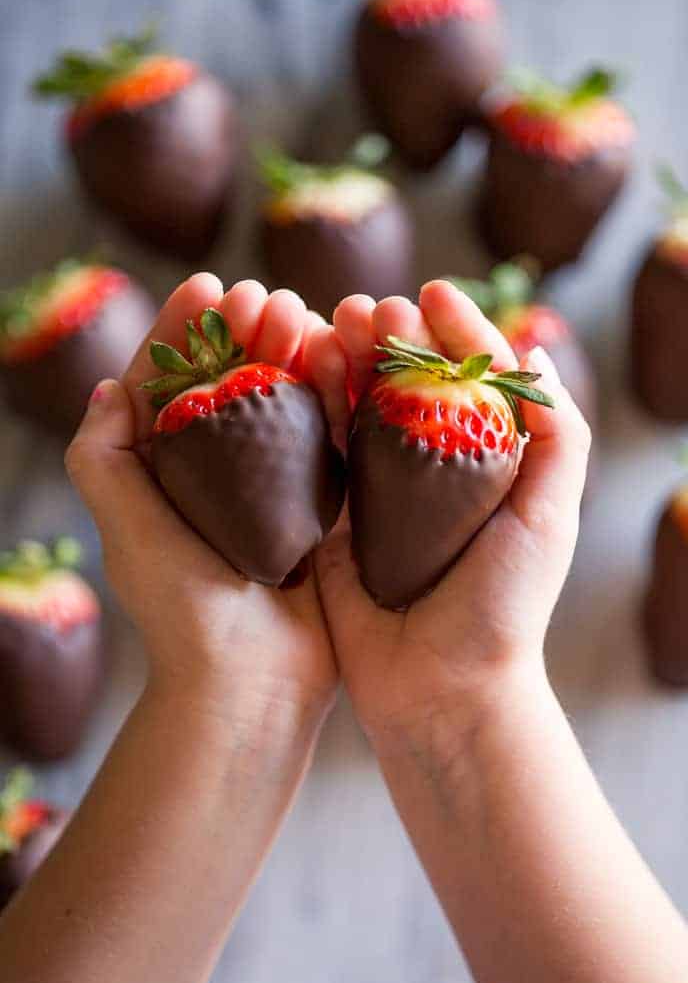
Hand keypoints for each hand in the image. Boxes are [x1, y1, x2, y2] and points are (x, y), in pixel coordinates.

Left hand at [66, 274, 340, 732]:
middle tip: (263, 295)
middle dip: (244, 331)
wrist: (254, 684)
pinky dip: (332, 393)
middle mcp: (219, 475)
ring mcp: (274, 488)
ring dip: (291, 350)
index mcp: (166, 475)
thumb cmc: (182, 611)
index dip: (182, 329)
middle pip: (230, 382)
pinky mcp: (322, 504)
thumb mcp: (126, 530)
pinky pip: (328, 436)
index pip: (169, 384)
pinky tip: (339, 355)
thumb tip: (109, 388)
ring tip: (301, 312)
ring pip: (282, 400)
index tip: (205, 285)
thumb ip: (104, 460)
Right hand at [313, 280, 590, 740]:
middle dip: (392, 336)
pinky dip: (315, 402)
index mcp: (485, 466)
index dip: (455, 331)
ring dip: (348, 357)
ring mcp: (378, 493)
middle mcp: (430, 472)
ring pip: (360, 406)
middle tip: (374, 307)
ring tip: (336, 321)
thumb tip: (537, 356)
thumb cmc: (503, 605)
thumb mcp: (548, 516)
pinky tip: (308, 364)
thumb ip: (557, 438)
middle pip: (408, 385)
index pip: (470, 379)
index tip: (434, 293)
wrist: (440, 689)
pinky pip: (322, 449)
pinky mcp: (334, 517)